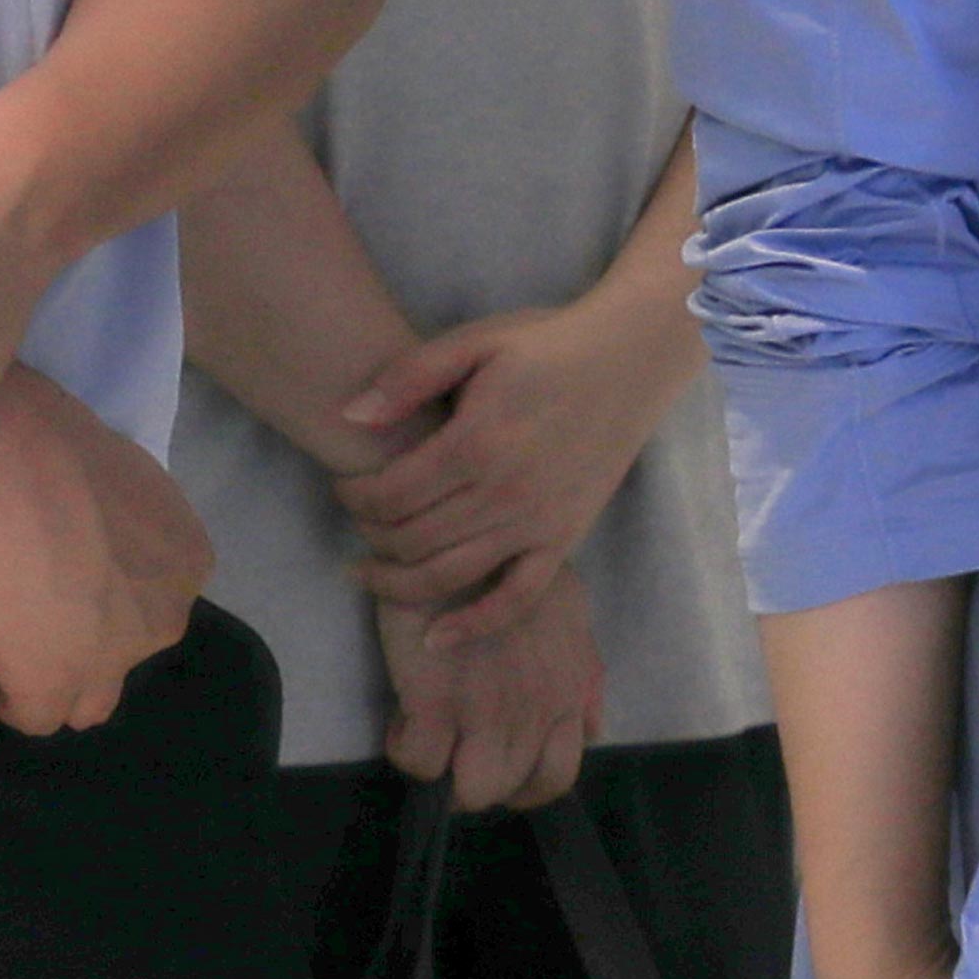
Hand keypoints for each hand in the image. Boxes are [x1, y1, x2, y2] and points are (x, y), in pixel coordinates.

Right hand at [0, 368, 210, 734]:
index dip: (107, 595)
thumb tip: (82, 521)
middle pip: (127, 651)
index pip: (151, 601)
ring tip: (12, 651)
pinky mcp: (55, 686)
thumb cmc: (56, 451)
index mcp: (187, 559)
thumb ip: (113, 521)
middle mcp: (166, 615)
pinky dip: (7, 697)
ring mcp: (113, 660)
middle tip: (37, 611)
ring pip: (91, 701)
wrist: (15, 469)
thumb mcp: (113, 482)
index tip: (64, 574)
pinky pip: (34, 717)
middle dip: (89, 641)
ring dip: (56, 683)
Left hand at [336, 281, 687, 623]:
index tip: (345, 485)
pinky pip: (516, 599)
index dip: (353, 498)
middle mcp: (504, 493)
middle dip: (369, 536)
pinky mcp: (564, 539)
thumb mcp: (475, 341)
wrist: (632, 357)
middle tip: (359, 519)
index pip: (388, 496)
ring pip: (448, 577)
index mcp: (475, 443)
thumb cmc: (548, 344)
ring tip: (369, 571)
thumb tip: (350, 417)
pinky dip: (474, 625)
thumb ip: (410, 376)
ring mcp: (537, 523)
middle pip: (410, 541)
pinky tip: (436, 637)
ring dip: (396, 585)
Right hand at [377, 556, 603, 811]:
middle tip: (456, 750)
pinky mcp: (436, 700)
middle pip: (511, 789)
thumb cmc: (510, 566)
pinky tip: (405, 715)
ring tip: (431, 739)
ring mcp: (487, 709)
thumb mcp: (569, 613)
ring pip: (470, 791)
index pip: (557, 775)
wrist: (461, 532)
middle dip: (481, 781)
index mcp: (566, 693)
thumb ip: (583, 674)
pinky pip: (418, 761)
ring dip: (445, 775)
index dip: (523, 783)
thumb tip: (592, 728)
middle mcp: (535, 710)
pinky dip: (406, 747)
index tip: (496, 763)